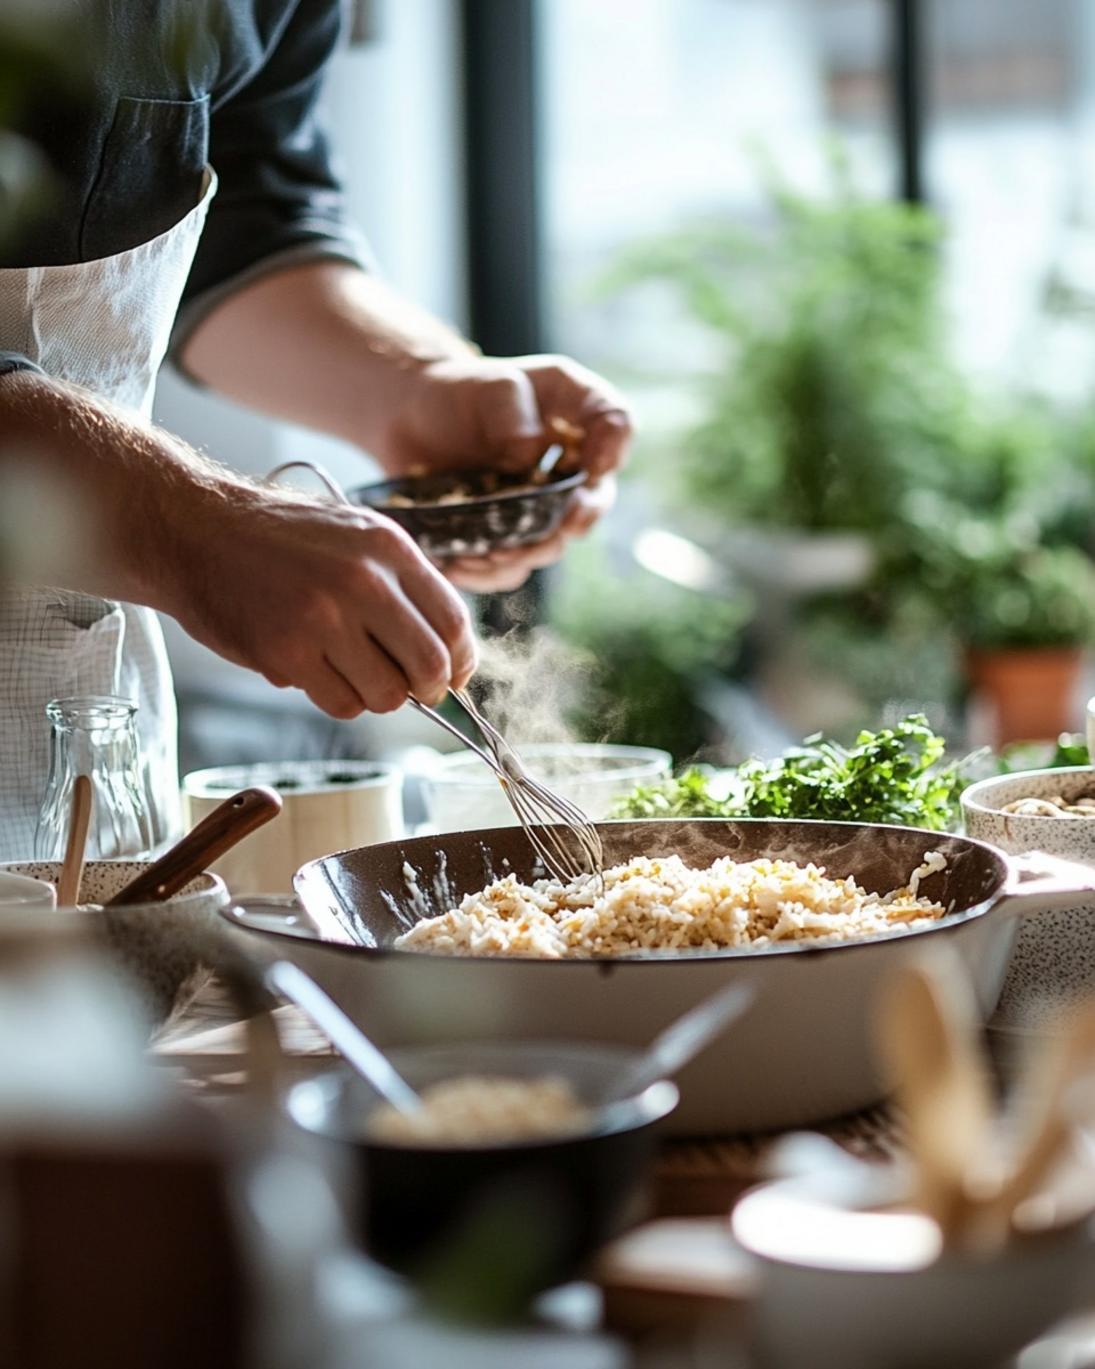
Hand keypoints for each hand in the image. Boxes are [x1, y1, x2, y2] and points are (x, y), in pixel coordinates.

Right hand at [171, 489, 475, 718]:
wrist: (193, 531)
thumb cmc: (277, 540)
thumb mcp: (353, 536)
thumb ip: (401, 583)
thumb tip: (449, 653)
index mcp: (388, 548)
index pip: (453, 621)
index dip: (461, 660)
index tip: (453, 675)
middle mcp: (363, 581)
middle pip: (430, 665)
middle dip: (429, 689)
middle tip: (412, 690)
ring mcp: (324, 619)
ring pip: (388, 695)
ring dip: (378, 697)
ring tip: (352, 674)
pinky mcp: (286, 652)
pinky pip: (342, 704)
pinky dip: (338, 699)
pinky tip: (317, 673)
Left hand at [381, 353, 631, 590]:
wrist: (410, 418)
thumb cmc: (460, 389)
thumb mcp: (487, 385)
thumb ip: (510, 412)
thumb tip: (527, 454)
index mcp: (576, 412)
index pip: (616, 423)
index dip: (614, 448)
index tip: (595, 466)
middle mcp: (568, 466)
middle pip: (594, 500)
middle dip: (579, 520)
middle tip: (562, 527)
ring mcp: (538, 507)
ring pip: (552, 543)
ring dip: (530, 553)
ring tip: (494, 552)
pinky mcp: (508, 535)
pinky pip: (510, 567)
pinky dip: (490, 572)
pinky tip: (459, 564)